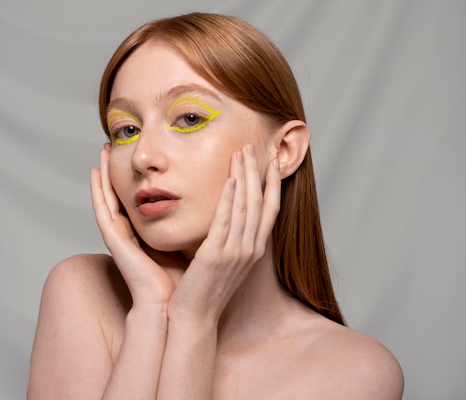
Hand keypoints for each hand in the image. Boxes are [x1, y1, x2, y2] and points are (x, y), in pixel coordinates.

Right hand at [90, 145, 182, 307]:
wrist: (177, 306)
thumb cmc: (187, 280)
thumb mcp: (193, 244)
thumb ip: (198, 226)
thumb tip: (218, 206)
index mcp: (146, 233)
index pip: (138, 198)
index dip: (136, 177)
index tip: (138, 157)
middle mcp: (131, 232)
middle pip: (120, 193)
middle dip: (117, 169)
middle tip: (114, 144)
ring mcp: (120, 236)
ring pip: (107, 197)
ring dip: (103, 173)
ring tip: (102, 149)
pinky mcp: (115, 240)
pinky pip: (102, 210)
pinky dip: (97, 191)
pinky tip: (95, 173)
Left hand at [167, 144, 281, 322]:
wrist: (194, 319)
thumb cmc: (204, 290)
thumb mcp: (223, 261)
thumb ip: (228, 238)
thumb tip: (226, 216)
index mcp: (253, 250)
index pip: (270, 209)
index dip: (272, 183)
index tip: (271, 160)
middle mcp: (250, 250)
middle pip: (260, 202)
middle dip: (257, 172)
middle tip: (252, 146)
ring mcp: (235, 253)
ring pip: (245, 207)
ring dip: (243, 177)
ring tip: (240, 152)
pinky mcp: (215, 256)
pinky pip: (225, 222)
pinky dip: (228, 199)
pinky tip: (227, 180)